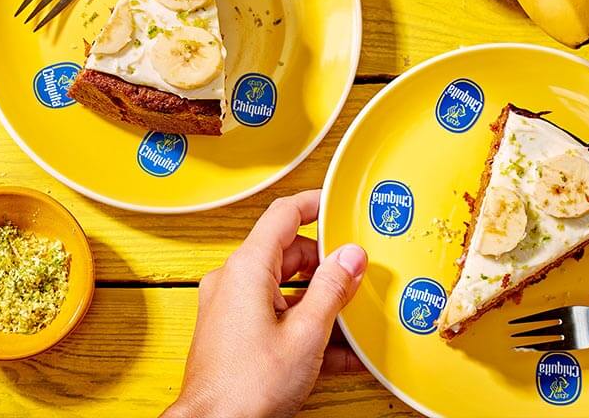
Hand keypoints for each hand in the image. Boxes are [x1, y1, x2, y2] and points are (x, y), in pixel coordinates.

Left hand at [162, 190, 367, 417]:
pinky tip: (337, 350)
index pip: (283, 215)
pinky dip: (304, 325)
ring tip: (354, 318)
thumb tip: (350, 257)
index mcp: (247, 268)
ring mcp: (230, 307)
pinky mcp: (233, 333)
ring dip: (320, 301)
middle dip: (326, 265)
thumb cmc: (247, 386)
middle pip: (287, 253)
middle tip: (359, 276)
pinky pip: (274, 316)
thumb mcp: (306, 335)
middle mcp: (233, 280)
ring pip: (284, 288)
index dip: (314, 204)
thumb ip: (332, 290)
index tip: (338, 202)